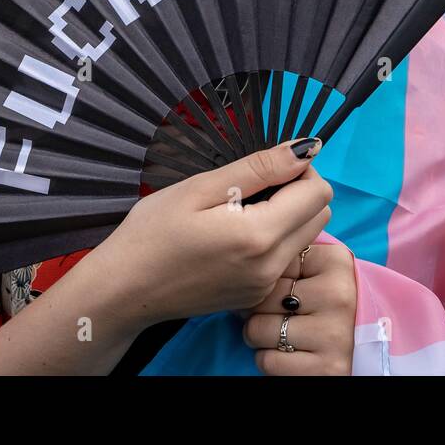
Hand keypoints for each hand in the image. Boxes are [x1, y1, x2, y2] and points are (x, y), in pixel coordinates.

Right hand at [90, 138, 330, 326]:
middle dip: (299, 190)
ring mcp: (265, 286)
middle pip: (320, 215)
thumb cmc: (152, 232)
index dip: (300, 169)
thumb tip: (307, 148)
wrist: (124, 290)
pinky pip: (286, 258)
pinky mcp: (256, 296)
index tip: (266, 166)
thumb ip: (260, 168)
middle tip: (254, 184)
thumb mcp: (201, 188)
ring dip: (290, 214)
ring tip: (243, 208)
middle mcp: (272, 266)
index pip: (319, 193)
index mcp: (260, 236)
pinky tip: (237, 233)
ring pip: (307, 237)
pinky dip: (276, 238)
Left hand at [242, 242, 356, 374]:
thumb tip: (242, 262)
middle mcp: (339, 295)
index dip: (267, 281)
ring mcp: (334, 334)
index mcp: (337, 262)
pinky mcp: (326, 369)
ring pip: (258, 329)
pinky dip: (271, 361)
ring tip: (284, 336)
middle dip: (258, 310)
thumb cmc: (331, 308)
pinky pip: (267, 361)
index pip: (274, 263)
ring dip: (261, 337)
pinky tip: (292, 355)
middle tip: (277, 316)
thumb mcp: (320, 274)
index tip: (282, 291)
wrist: (368, 350)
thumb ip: (290, 260)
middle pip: (262, 295)